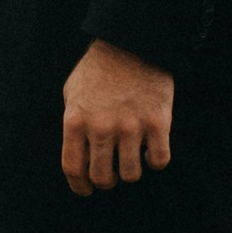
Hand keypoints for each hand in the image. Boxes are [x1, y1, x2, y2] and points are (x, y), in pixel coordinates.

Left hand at [61, 41, 173, 194]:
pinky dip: (155, 160)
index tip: (86, 190)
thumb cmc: (99, 68)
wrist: (131, 42)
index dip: (79, 186)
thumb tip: (78, 155)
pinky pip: (159, 160)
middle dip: (107, 180)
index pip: (73, 168)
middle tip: (111, 172)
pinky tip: (151, 149)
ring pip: (132, 174)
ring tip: (131, 158)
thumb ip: (73, 124)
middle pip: (103, 178)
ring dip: (131, 171)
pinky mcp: (158, 123)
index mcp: (76, 121)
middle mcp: (102, 128)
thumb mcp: (72, 92)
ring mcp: (131, 126)